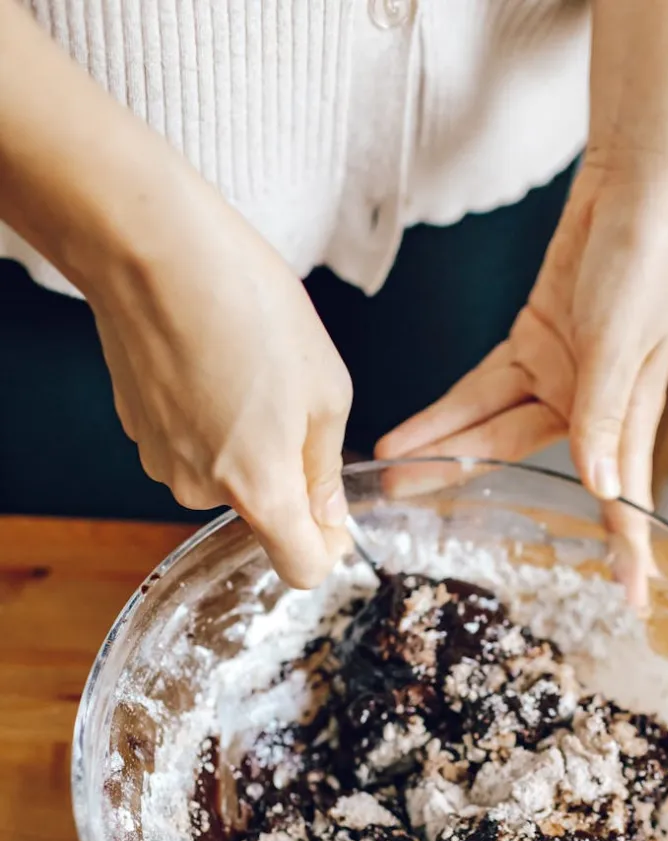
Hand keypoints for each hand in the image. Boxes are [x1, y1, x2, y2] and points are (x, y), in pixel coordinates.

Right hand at [88, 188, 351, 587]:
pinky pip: (192, 446)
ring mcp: (163, 463)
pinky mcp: (138, 432)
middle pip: (263, 513)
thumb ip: (326, 468)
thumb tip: (329, 514)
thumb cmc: (249, 307)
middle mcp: (204, 492)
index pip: (301, 568)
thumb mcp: (325, 390)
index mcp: (260, 490)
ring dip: (247, 442)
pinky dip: (210, 420)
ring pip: (226, 476)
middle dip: (287, 474)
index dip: (327, 548)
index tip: (335, 520)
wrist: (154, 251)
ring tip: (250, 372)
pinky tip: (213, 365)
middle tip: (295, 402)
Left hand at [376, 159, 667, 602]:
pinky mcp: (534, 341)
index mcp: (629, 411)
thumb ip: (606, 413)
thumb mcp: (626, 340)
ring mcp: (559, 373)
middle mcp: (591, 402)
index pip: (625, 493)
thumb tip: (601, 483)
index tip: (634, 596)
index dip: (629, 546)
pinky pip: (481, 387)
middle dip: (465, 483)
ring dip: (441, 447)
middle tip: (418, 514)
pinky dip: (446, 410)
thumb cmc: (649, 255)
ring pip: (489, 425)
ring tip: (392, 474)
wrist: (637, 181)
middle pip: (522, 460)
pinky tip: (410, 433)